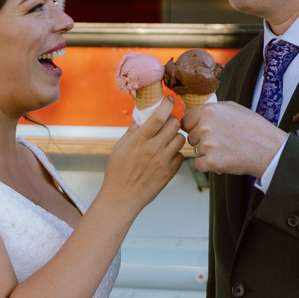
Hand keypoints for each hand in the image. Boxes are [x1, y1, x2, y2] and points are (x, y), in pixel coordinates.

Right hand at [100, 98, 185, 215]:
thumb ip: (132, 132)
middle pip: (174, 125)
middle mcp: (153, 149)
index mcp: (139, 141)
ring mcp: (163, 161)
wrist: (122, 198)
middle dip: (172, 120)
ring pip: (180, 139)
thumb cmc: (117, 173)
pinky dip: (175, 153)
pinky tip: (166, 156)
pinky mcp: (169, 173)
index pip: (158, 117)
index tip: (170, 99)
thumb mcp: (119, 148)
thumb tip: (142, 118)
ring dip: (175, 137)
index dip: (167, 104)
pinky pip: (180, 156)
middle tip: (167, 124)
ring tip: (167, 141)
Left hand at [187, 99, 286, 176]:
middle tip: (222, 141)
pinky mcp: (212, 161)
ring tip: (227, 150)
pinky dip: (209, 165)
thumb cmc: (254, 128)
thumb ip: (211, 110)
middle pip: (191, 137)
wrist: (269, 149)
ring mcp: (208, 144)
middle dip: (202, 141)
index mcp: (209, 110)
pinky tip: (224, 159)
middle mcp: (206, 126)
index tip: (204, 132)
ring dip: (207, 153)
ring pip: (196, 151)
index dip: (194, 127)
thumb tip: (192, 113)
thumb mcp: (233, 108)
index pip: (186, 121)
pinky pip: (199, 165)